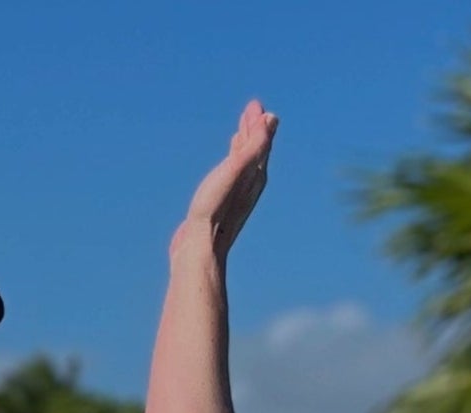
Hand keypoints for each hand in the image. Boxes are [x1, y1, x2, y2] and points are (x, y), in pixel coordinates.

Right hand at [180, 100, 277, 259]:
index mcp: (255, 177)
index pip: (261, 143)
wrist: (200, 248)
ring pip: (242, 164)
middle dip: (253, 130)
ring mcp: (234, 196)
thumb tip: (270, 120)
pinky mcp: (220, 204)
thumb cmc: (216, 210)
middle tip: (253, 109)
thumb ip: (253, 145)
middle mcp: (248, 186)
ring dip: (243, 145)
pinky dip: (230, 165)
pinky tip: (224, 167)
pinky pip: (229, 176)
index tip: (256, 105)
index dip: (259, 124)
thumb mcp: (236, 171)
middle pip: (255, 152)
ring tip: (240, 131)